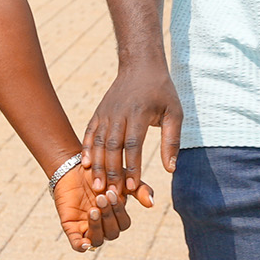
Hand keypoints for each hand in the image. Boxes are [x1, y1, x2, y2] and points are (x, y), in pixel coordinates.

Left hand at [51, 165, 152, 251]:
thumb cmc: (101, 173)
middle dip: (108, 216)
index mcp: (117, 217)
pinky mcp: (71, 228)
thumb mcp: (122, 178)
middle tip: (101, 197)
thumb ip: (139, 189)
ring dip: (97, 227)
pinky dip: (81, 246)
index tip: (112, 194)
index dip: (119, 212)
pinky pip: (76, 245)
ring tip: (93, 209)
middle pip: (112, 233)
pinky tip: (85, 242)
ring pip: (97, 240)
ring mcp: (87, 228)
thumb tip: (151, 204)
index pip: (123, 224)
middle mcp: (103, 226)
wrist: (74, 166)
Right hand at [82, 64, 182, 194]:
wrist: (141, 66)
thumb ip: (172, 141)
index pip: (133, 144)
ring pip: (98, 141)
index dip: (132, 167)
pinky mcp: (99, 112)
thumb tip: (171, 169)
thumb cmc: (161, 92)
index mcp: (138, 113)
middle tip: (111, 194)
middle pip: (112, 146)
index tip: (133, 188)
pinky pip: (90, 132)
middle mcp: (119, 113)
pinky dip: (87, 148)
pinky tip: (85, 164)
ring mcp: (106, 112)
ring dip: (97, 164)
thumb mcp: (175, 112)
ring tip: (97, 186)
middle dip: (111, 171)